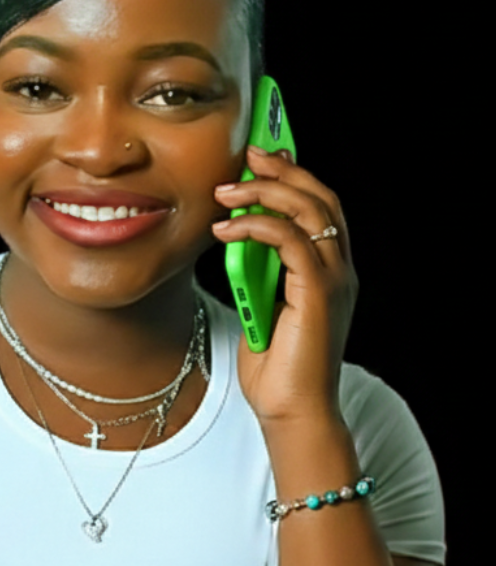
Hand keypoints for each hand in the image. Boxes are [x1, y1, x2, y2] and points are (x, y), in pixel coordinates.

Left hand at [211, 146, 357, 431]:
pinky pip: (290, 240)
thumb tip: (237, 236)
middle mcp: (339, 270)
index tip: (262, 158)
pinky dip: (257, 226)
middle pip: (321, 198)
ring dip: (265, 191)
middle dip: (283, 170)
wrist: (291, 410)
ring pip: (310, 210)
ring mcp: (334, 280)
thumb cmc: (276, 365)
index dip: (294, 176)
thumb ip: (258, 270)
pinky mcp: (318, 293)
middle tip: (248, 156)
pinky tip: (227, 228)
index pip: (319, 207)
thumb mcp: (261, 304)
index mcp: (328, 271)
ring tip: (227, 189)